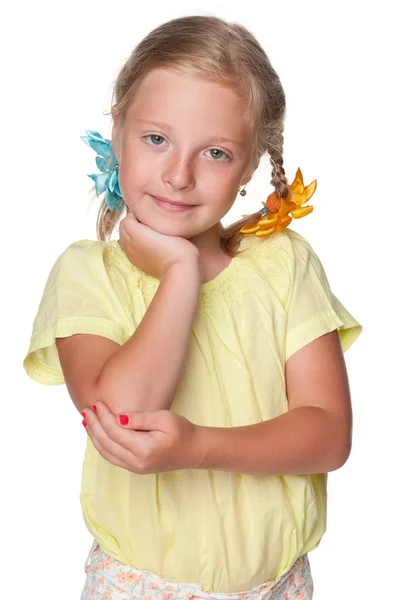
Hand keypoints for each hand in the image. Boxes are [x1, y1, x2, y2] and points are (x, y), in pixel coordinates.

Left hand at [82, 402, 206, 473]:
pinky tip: (97, 434)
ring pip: (106, 453)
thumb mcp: (164, 418)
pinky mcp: (135, 468)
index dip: (103, 417)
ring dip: (94, 436)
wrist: (194, 451)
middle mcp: (136, 462)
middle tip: (86, 410)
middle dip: (94, 426)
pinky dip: (101, 445)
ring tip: (86, 421)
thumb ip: (140, 418)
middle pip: (106, 443)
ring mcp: (135, 467)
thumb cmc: (182, 431)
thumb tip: (118, 417)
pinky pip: (112, 457)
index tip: (97, 403)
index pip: (115, 431)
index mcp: (144, 449)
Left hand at [118, 210, 200, 279]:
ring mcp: (131, 254)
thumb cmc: (175, 246)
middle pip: (123, 227)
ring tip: (146, 233)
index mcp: (135, 233)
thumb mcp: (164, 226)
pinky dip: (131, 243)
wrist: (179, 268)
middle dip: (132, 223)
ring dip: (131, 233)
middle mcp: (129, 244)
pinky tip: (144, 244)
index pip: (128, 217)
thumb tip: (142, 215)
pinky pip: (127, 248)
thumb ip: (149, 218)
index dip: (139, 214)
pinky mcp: (135, 262)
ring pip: (123, 238)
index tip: (150, 216)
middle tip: (147, 224)